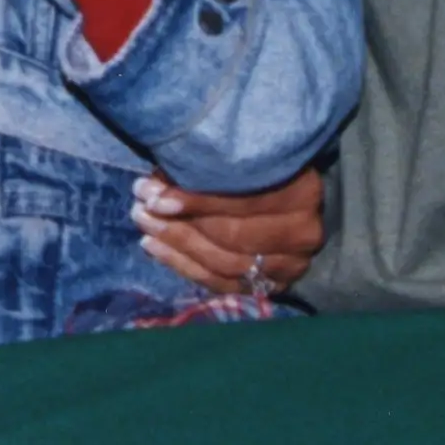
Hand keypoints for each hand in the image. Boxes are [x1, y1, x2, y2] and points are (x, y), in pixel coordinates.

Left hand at [136, 165, 324, 296]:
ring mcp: (291, 266)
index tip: (152, 194)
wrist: (291, 193)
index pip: (241, 202)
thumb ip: (209, 170)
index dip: (194, 201)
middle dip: (179, 224)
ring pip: (224, 263)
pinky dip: (186, 267)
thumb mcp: (242, 158)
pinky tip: (157, 249)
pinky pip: (223, 284)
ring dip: (177, 246)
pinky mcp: (273, 286)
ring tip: (144, 227)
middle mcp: (303, 234)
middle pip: (231, 235)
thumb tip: (155, 185)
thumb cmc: (258, 166)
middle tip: (140, 209)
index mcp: (301, 192)